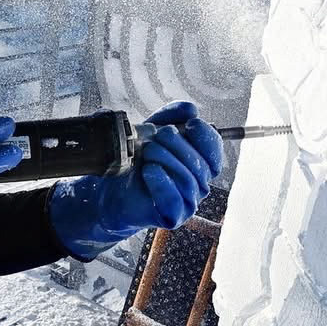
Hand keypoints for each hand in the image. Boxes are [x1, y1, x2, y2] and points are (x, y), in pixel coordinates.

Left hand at [49, 101, 222, 258]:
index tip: (190, 124)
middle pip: (202, 165)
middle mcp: (198, 183)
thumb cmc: (135, 161)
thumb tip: (192, 109)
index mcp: (198, 161)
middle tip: (156, 138)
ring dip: (165, 160)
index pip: (215, 150)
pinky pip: (175, 199)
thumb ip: (171, 116)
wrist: (111, 187)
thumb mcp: (151, 131)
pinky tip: (149, 170)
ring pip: (188, 180)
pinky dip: (162, 182)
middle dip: (178, 145)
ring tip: (146, 153)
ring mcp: (188, 202)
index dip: (206, 136)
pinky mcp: (173, 216)